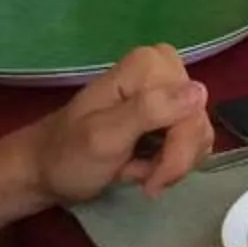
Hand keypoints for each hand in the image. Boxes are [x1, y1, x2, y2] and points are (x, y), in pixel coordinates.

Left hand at [26, 45, 209, 205]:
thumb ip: (150, 111)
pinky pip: (193, 139)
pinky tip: (145, 166)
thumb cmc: (68, 156)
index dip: (177, 150)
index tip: (150, 178)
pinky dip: (171, 162)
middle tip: (144, 181)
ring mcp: (169, 89)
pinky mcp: (170, 109)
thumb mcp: (104, 136)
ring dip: (172, 163)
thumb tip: (200, 91)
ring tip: (138, 172)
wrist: (47, 170)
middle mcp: (165, 68)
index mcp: (149, 65)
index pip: (191, 112)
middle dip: (173, 160)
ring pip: (199, 134)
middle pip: (197, 123)